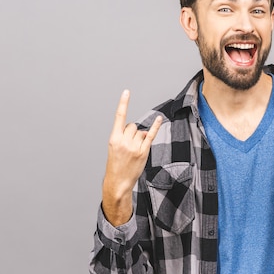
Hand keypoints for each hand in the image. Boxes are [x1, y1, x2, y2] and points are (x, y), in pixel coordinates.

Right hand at [102, 90, 161, 225]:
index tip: (127, 91)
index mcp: (114, 138)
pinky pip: (151, 135)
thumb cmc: (116, 165)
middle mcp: (124, 141)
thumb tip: (141, 131)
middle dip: (132, 133)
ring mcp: (134, 146)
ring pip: (140, 132)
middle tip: (128, 147)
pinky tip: (159, 119)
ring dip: (139, 138)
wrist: (118, 182)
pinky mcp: (143, 152)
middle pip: (132, 126)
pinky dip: (155, 127)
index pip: (119, 117)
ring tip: (133, 152)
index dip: (123, 103)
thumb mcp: (115, 149)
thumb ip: (126, 137)